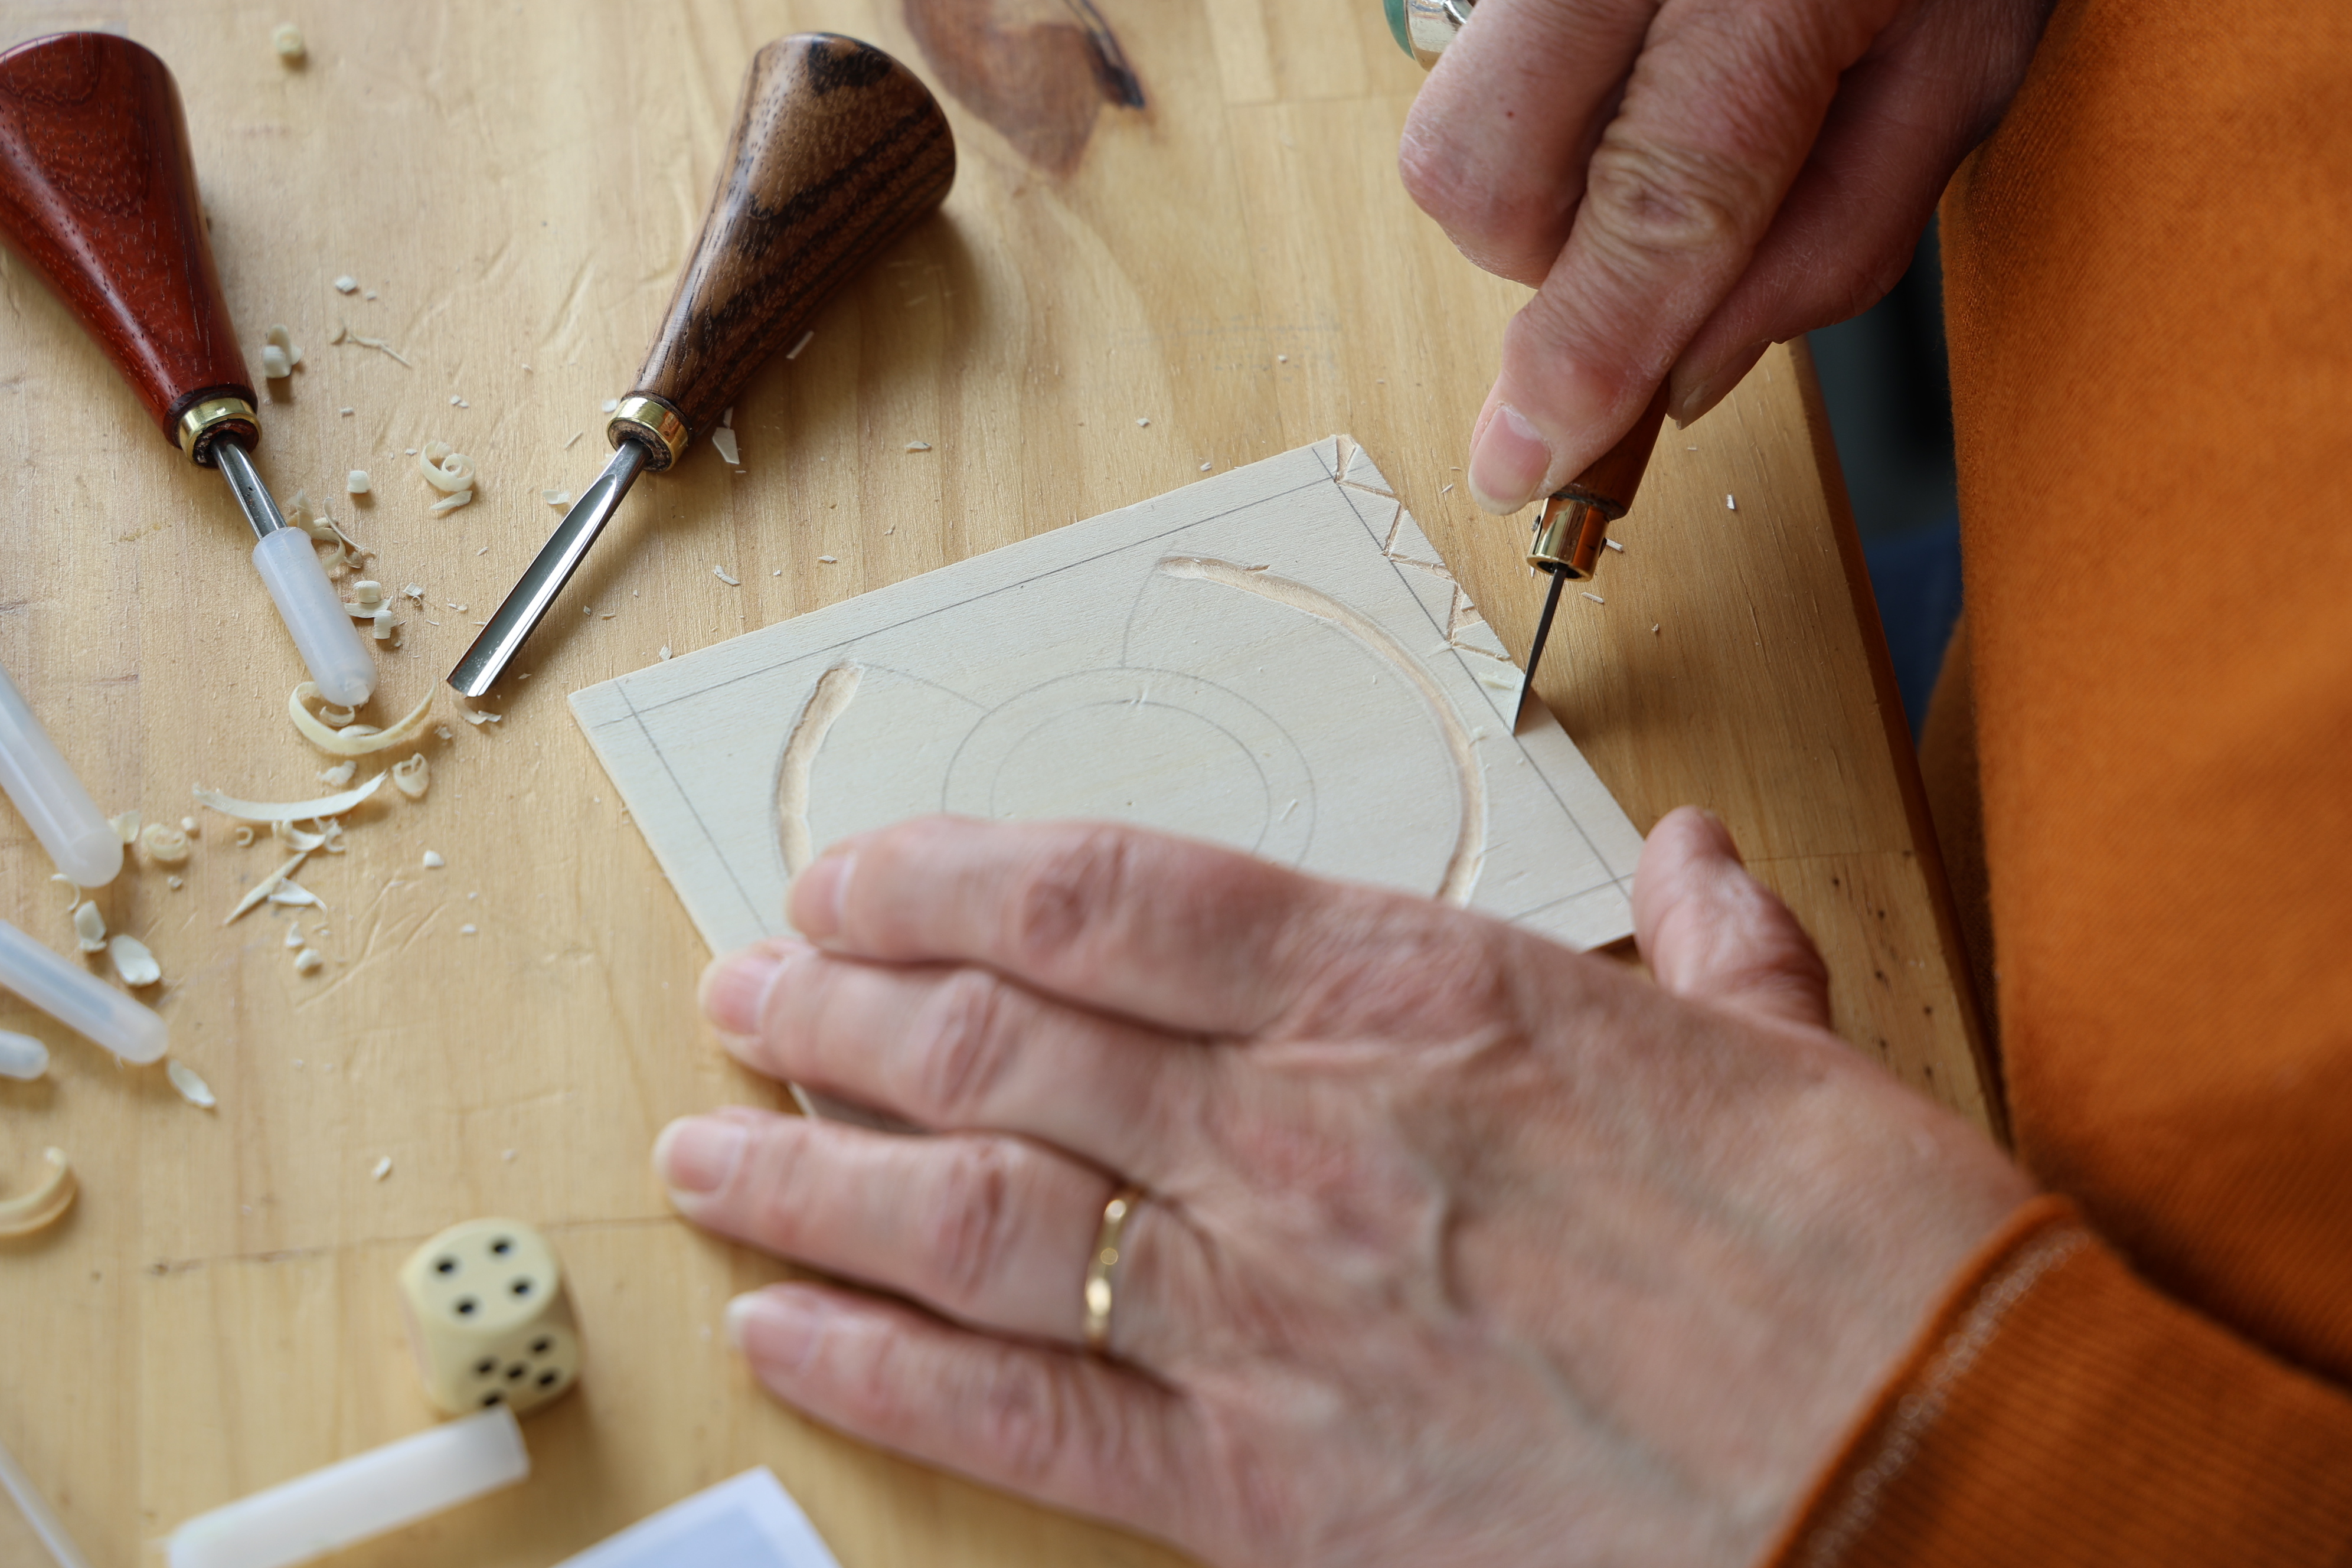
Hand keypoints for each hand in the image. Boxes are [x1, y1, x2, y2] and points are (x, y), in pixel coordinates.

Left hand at [654, 809, 2031, 1565]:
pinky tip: (781, 1333)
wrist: (1942, 1503)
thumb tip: (1689, 861)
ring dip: (809, 1176)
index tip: (852, 876)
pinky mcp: (1264, 1499)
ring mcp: (1269, 1321)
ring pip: (967, 1219)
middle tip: (740, 991)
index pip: (1108, 901)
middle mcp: (1306, 1140)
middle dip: (840, 1012)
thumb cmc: (1871, 1277)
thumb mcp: (1800, 1062)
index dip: (946, 877)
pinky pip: (1025, 1421)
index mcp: (1420, 1003)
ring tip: (701, 1148)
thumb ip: (1712, 951)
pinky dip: (883, 1375)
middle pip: (999, 1047)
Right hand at [1398, 0, 2050, 511]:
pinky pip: (1483, 58)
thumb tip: (1686, 375)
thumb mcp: (1973, 63)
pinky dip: (1550, 109)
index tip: (1528, 463)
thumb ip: (1839, 238)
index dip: (1586, 353)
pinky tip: (1652, 64)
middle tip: (1650, 246)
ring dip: (1544, 184)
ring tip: (1672, 120)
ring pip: (1456, 119)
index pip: (1656, 202)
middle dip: (1542, 265)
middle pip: (1477, 168)